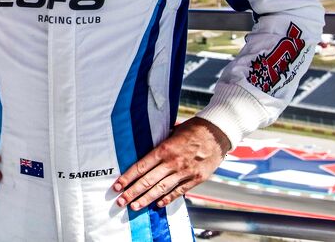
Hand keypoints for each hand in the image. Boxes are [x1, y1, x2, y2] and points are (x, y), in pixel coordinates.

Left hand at [113, 117, 229, 210]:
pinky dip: (168, 199)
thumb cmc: (193, 129)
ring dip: (146, 199)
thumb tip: (145, 152)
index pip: (140, 167)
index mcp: (164, 149)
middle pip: (148, 181)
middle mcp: (173, 162)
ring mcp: (185, 172)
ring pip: (162, 189)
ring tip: (135, 206)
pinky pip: (179, 191)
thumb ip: (159, 144)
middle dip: (132, 192)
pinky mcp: (197, 178)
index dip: (127, 178)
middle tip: (121, 201)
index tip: (117, 186)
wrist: (217, 133)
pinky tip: (158, 204)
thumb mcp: (171, 133)